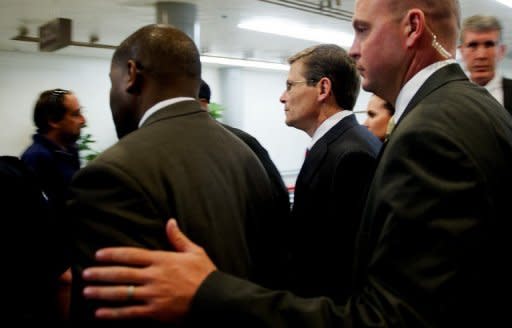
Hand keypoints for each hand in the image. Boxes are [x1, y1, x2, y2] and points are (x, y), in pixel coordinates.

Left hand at [82, 218, 216, 321]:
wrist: (215, 300)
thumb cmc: (205, 275)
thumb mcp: (195, 252)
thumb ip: (179, 238)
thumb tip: (170, 221)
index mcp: (162, 260)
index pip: (132, 255)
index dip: (113, 254)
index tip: (99, 254)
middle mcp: (154, 276)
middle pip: (122, 274)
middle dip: (101, 273)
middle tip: (85, 273)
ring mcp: (153, 295)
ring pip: (122, 293)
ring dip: (102, 292)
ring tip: (87, 291)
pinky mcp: (155, 312)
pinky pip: (130, 313)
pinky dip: (114, 313)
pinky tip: (100, 313)